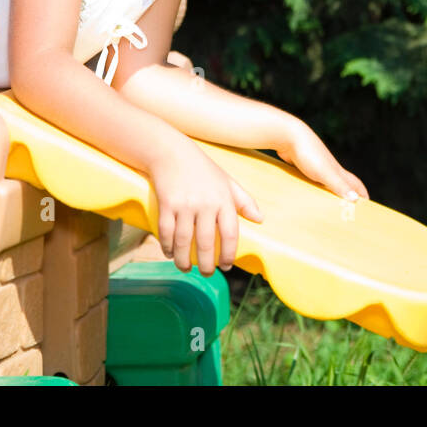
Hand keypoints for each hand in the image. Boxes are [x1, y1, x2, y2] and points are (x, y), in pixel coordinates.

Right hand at [149, 140, 262, 275]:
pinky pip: (167, 232)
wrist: (171, 152)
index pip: (231, 233)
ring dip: (184, 260)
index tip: (227, 266)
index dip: (229, 254)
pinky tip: (171, 254)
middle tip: (206, 274)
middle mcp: (205, 203)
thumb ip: (244, 200)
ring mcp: (185, 204)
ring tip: (186, 268)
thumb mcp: (227, 181)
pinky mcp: (166, 204)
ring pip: (184, 241)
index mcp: (223, 199)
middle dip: (206, 264)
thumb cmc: (202, 168)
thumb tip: (260, 219)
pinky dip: (168, 246)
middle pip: (207, 243)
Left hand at [275, 120, 368, 201]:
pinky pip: (312, 180)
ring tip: (329, 203)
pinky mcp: (303, 167)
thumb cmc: (309, 154)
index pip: (354, 183)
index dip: (361, 192)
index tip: (366, 203)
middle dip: (349, 192)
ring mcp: (316, 166)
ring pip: (327, 181)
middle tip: (351, 206)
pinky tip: (309, 193)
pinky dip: (315, 188)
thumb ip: (339, 185)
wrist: (288, 136)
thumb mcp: (325, 173)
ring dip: (331, 191)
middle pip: (343, 182)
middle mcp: (329, 168)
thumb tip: (356, 199)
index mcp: (337, 170)